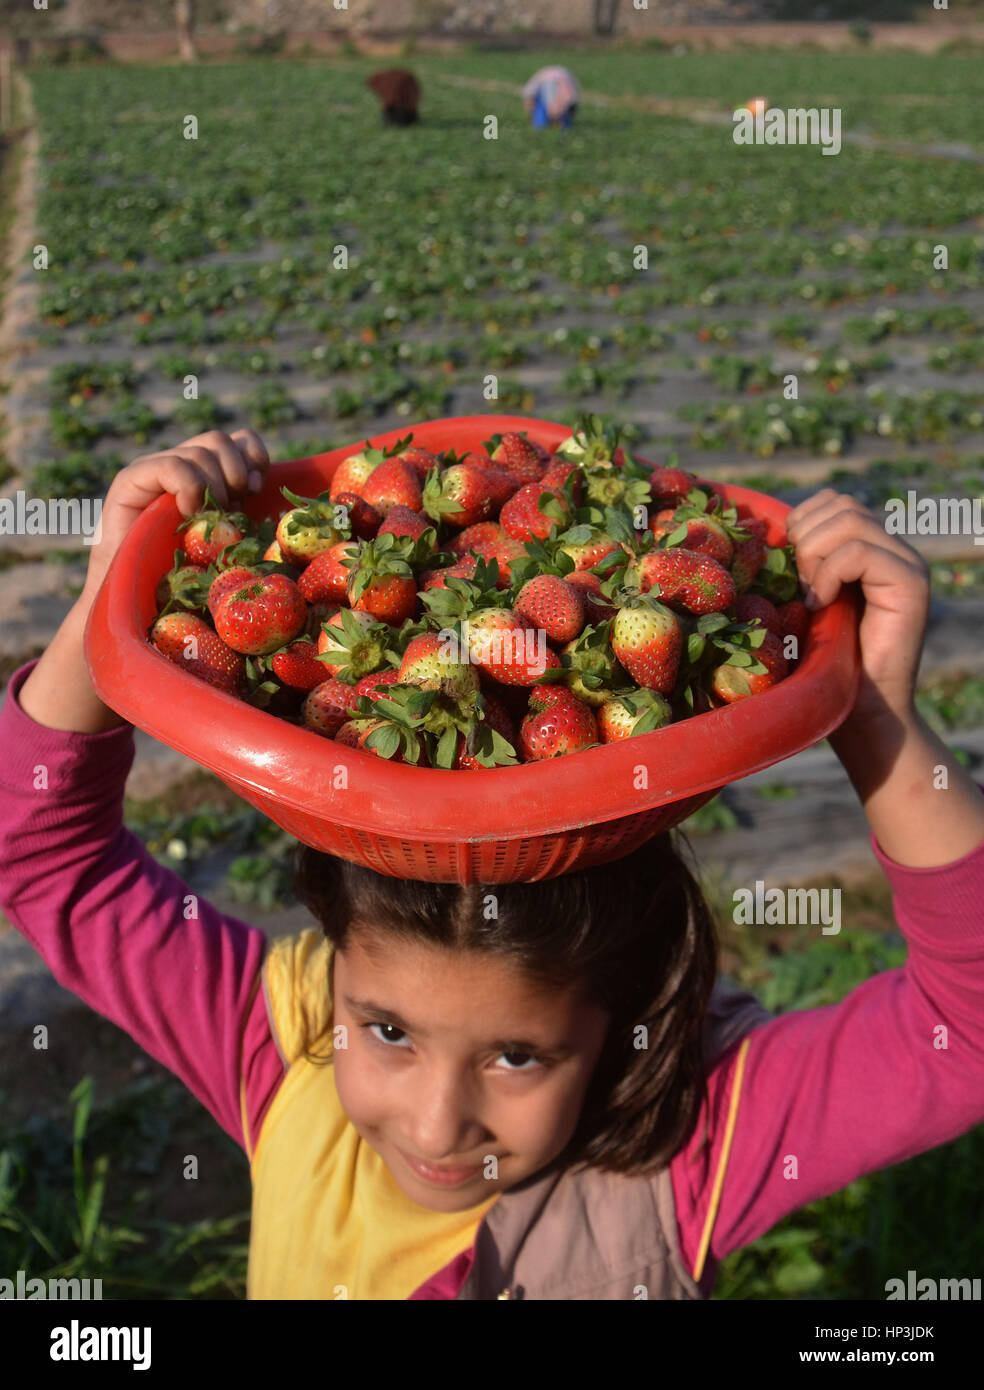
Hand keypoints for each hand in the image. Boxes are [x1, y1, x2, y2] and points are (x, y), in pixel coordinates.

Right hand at [84, 428, 270, 591]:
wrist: (131, 593)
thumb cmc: (181, 575)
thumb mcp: (224, 538)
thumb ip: (239, 509)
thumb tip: (260, 484)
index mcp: (203, 474)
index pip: (237, 440)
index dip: (253, 457)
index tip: (256, 490)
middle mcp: (178, 465)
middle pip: (219, 441)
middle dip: (235, 473)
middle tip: (233, 509)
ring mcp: (153, 469)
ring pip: (201, 451)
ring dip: (215, 486)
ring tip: (207, 519)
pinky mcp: (131, 479)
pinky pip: (173, 466)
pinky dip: (190, 488)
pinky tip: (189, 513)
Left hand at [784, 489, 929, 730]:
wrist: (861, 712)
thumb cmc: (824, 662)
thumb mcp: (807, 600)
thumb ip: (804, 562)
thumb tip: (768, 528)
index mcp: (873, 548)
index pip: (834, 502)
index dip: (801, 523)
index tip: (790, 570)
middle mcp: (895, 549)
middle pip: (841, 504)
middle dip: (805, 538)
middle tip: (799, 585)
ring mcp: (908, 564)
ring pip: (850, 521)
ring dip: (815, 556)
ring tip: (811, 597)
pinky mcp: (911, 583)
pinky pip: (859, 552)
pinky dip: (828, 575)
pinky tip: (821, 605)